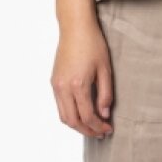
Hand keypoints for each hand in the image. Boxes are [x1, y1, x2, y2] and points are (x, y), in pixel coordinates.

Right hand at [52, 14, 113, 138]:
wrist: (75, 28)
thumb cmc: (93, 44)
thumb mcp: (105, 70)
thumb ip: (105, 94)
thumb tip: (104, 114)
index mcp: (78, 85)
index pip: (87, 116)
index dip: (98, 127)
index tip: (108, 129)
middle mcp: (63, 87)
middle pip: (72, 121)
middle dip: (87, 131)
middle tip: (100, 133)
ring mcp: (56, 85)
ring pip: (63, 116)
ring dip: (77, 125)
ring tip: (92, 126)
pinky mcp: (53, 82)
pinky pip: (60, 106)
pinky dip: (70, 115)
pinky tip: (82, 113)